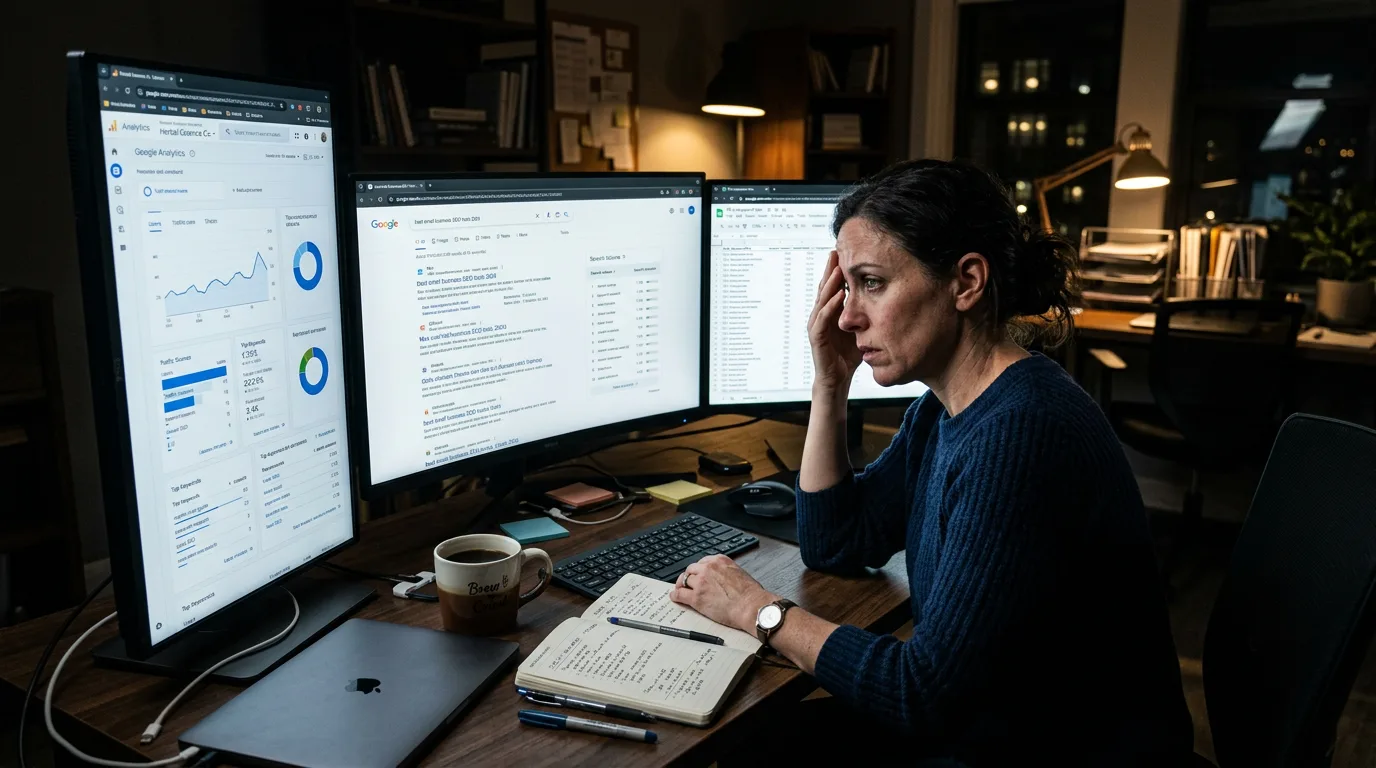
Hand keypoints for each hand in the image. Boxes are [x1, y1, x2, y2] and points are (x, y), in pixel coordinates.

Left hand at [669, 555, 777, 634]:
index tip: (696, 574)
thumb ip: (726, 572)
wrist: (751, 606)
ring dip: (682, 585)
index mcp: (719, 560)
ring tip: (680, 590)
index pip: (702, 562)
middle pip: (691, 570)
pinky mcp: (696, 597)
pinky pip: (680, 594)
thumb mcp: (739, 573)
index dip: (698, 570)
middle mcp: (708, 568)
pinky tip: (675, 597)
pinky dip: (675, 596)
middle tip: (687, 583)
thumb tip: (722, 579)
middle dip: (689, 576)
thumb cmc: (750, 594)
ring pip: (685, 581)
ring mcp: (700, 582)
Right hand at [809, 250, 861, 391]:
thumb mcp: (862, 329)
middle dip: (830, 269)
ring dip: (829, 284)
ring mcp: (817, 325)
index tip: (845, 252)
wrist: (838, 379)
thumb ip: (867, 313)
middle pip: (824, 287)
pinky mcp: (817, 337)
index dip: (837, 270)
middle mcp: (821, 315)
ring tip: (836, 268)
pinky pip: (822, 319)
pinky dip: (830, 306)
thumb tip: (888, 299)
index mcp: (831, 311)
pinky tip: (838, 295)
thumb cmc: (849, 355)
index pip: (833, 286)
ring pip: (822, 299)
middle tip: (836, 251)